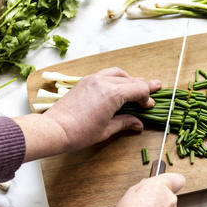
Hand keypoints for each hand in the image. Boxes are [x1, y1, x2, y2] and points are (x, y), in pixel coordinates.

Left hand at [16, 67, 161, 161]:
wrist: (54, 129)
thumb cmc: (80, 133)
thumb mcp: (106, 130)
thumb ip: (125, 123)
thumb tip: (138, 124)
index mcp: (113, 94)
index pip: (138, 90)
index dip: (147, 97)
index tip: (150, 105)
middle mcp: (104, 82)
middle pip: (130, 80)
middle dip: (142, 87)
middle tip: (152, 90)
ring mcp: (93, 79)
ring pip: (118, 73)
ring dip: (129, 79)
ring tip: (136, 86)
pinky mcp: (85, 81)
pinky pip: (105, 74)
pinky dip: (116, 78)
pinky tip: (117, 86)